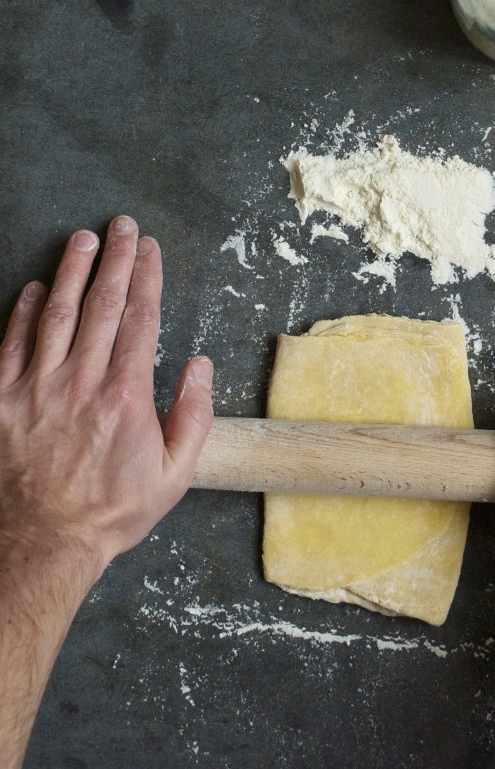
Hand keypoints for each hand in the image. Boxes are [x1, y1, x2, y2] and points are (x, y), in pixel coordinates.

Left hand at [0, 216, 213, 582]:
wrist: (43, 541)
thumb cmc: (111, 511)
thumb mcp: (174, 475)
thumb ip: (194, 417)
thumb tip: (201, 367)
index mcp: (125, 395)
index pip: (139, 319)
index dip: (147, 278)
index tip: (150, 250)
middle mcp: (81, 381)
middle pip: (101, 304)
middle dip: (115, 260)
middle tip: (122, 227)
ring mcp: (36, 386)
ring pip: (56, 313)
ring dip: (71, 271)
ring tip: (83, 241)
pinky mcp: (2, 398)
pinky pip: (11, 342)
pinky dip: (22, 310)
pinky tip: (33, 287)